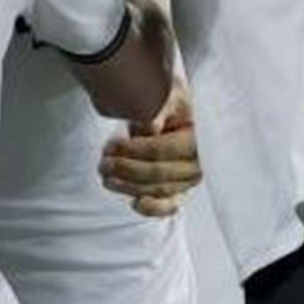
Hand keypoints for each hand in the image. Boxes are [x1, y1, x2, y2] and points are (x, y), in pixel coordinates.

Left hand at [99, 79, 201, 217]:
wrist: (175, 102)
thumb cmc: (169, 97)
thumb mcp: (164, 94)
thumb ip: (156, 112)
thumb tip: (148, 130)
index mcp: (199, 138)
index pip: (161, 151)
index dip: (133, 150)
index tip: (112, 146)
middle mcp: (199, 162)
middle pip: (159, 173)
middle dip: (126, 169)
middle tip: (104, 161)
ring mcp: (190, 177)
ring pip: (161, 190)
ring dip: (130, 187)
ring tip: (107, 177)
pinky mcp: (180, 187)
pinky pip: (171, 205)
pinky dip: (154, 208)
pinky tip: (135, 203)